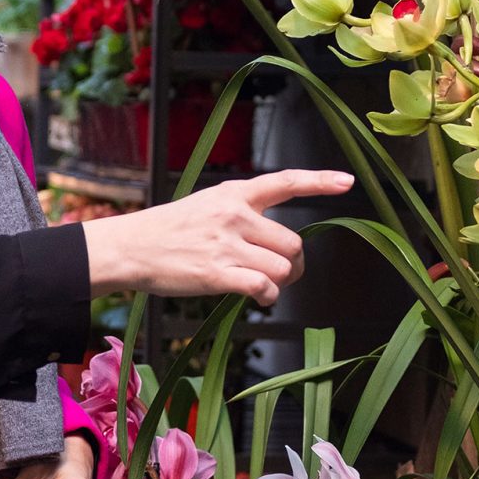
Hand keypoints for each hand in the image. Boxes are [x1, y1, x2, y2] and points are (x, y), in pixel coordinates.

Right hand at [81, 168, 354, 302]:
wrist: (130, 247)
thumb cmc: (166, 231)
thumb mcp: (205, 206)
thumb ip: (240, 215)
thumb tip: (273, 243)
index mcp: (233, 194)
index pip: (284, 181)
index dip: (320, 181)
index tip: (348, 182)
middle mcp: (234, 215)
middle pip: (292, 243)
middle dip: (294, 264)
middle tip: (281, 275)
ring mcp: (226, 244)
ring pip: (282, 269)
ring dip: (279, 284)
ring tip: (262, 286)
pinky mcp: (216, 273)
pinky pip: (262, 288)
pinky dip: (266, 297)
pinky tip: (257, 297)